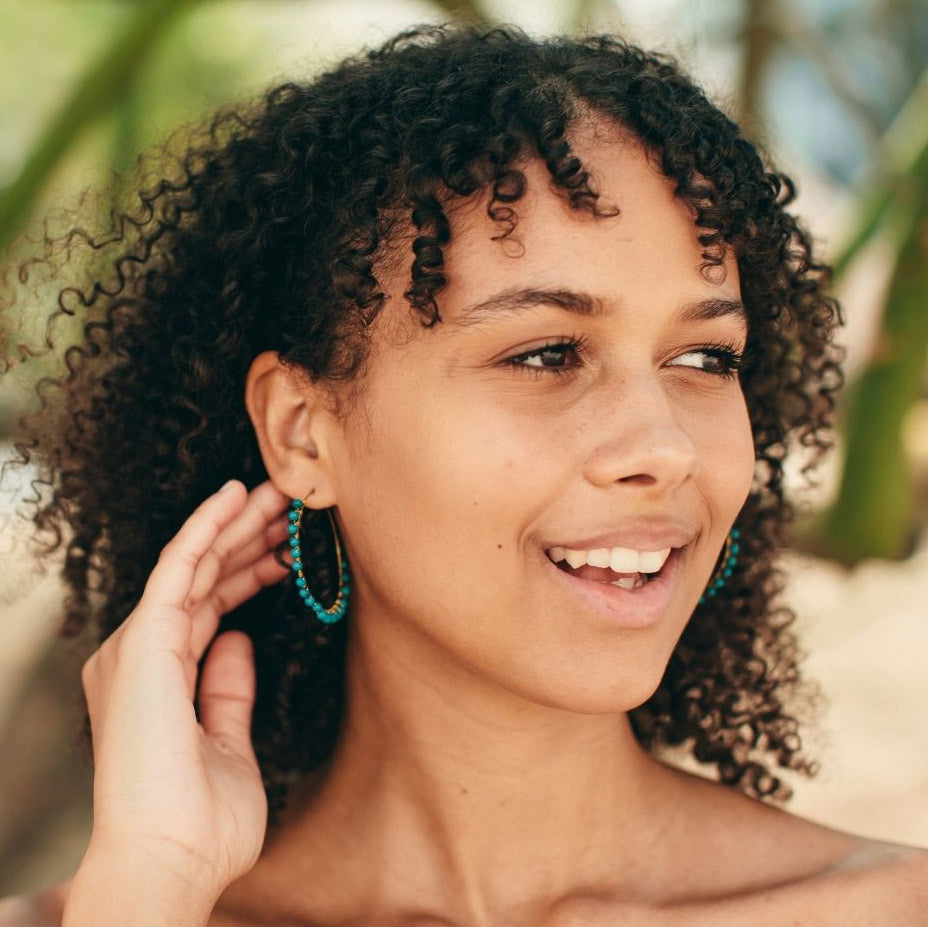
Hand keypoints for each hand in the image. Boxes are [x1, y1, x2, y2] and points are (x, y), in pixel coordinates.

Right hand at [76, 479, 290, 901]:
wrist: (171, 859)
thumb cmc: (201, 821)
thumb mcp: (229, 741)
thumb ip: (228, 689)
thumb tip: (237, 640)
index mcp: (161, 679)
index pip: (208, 608)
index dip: (248, 574)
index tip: (288, 551)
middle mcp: (143, 656)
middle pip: (203, 579)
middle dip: (247, 538)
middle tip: (288, 506)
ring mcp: (139, 646)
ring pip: (195, 564)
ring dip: (236, 524)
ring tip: (277, 492)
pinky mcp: (146, 641)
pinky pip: (180, 567)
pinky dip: (206, 527)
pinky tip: (234, 497)